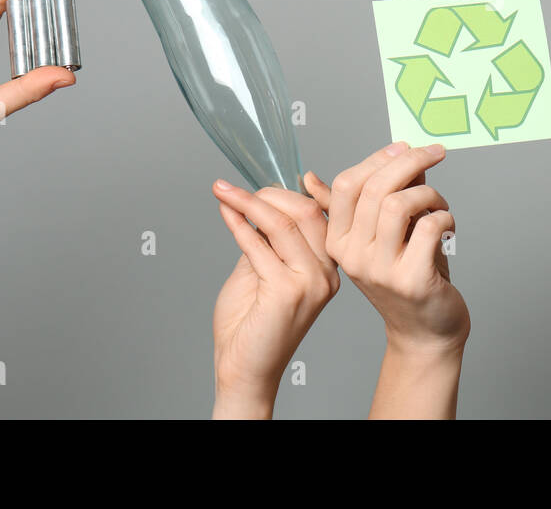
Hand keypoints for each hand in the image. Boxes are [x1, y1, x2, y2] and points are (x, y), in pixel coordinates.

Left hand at [210, 181, 338, 419]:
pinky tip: (225, 213)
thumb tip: (255, 203)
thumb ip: (264, 241)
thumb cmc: (251, 326)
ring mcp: (310, 283)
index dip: (295, 191)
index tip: (267, 179)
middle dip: (269, 193)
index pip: (320, 216)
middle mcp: (325, 274)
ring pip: (284, 223)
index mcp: (325, 269)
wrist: (244, 371)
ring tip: (224, 192)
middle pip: (306, 212)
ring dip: (248, 202)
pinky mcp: (287, 291)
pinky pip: (260, 245)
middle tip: (237, 190)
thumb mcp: (260, 272)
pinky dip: (239, 224)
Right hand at [304, 144, 467, 352]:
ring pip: (400, 204)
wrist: (425, 331)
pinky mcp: (412, 280)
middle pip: (376, 189)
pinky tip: (448, 226)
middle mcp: (353, 255)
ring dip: (429, 193)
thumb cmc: (406, 276)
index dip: (378, 159)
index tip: (405, 147)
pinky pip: (429, 227)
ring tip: (439, 203)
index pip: (347, 185)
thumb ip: (370, 201)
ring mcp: (380, 270)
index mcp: (338, 240)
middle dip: (411, 162)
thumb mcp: (381, 236)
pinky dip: (445, 217)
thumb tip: (344, 166)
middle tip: (435, 153)